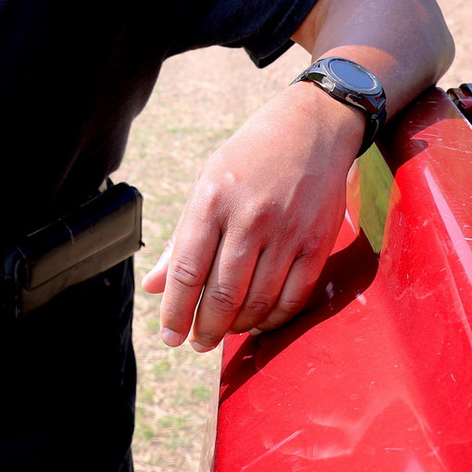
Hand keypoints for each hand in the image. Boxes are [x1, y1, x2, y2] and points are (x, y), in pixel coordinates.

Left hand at [142, 81, 360, 351]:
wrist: (312, 128)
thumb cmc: (249, 157)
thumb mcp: (207, 184)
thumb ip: (181, 238)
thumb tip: (154, 286)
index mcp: (212, 200)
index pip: (187, 270)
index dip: (175, 311)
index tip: (169, 336)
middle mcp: (249, 217)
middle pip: (222, 294)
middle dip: (206, 329)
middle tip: (198, 343)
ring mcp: (286, 231)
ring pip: (258, 301)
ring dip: (237, 327)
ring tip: (225, 332)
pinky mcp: (317, 242)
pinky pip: (293, 297)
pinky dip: (273, 319)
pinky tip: (259, 321)